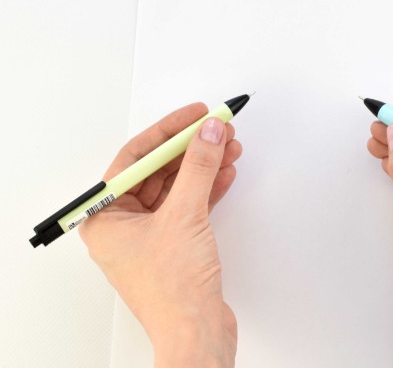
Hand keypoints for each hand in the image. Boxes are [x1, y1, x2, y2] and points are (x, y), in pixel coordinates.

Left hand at [80, 103, 241, 367]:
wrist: (196, 334)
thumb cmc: (173, 291)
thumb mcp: (184, 215)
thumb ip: (198, 168)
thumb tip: (208, 133)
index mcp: (106, 217)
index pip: (135, 158)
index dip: (168, 132)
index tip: (194, 115)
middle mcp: (124, 224)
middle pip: (159, 170)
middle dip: (191, 148)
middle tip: (216, 128)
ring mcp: (151, 235)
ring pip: (178, 187)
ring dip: (204, 166)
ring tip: (229, 146)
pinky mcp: (175, 245)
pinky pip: (190, 205)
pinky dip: (208, 188)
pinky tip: (225, 172)